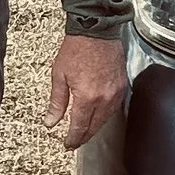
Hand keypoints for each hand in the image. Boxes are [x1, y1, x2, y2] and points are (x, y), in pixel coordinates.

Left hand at [46, 34, 126, 150]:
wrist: (96, 30)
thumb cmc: (77, 48)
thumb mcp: (59, 75)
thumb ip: (57, 102)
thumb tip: (51, 122)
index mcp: (87, 97)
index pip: (80, 127)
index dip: (73, 139)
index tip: (68, 144)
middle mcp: (104, 98)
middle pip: (94, 127)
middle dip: (83, 136)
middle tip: (74, 142)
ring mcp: (116, 92)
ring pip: (106, 119)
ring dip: (95, 127)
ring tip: (84, 131)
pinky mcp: (123, 86)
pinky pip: (114, 107)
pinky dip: (104, 115)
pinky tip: (97, 116)